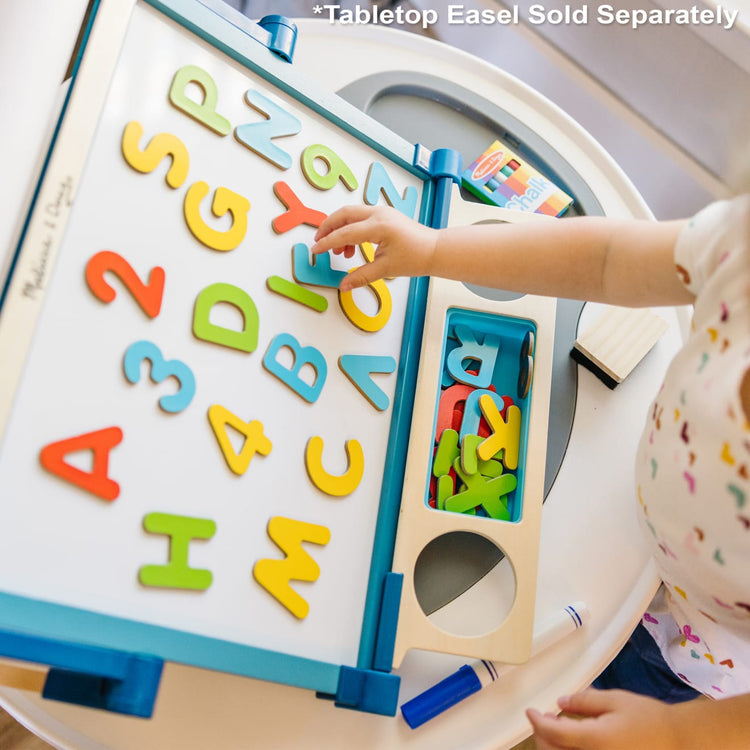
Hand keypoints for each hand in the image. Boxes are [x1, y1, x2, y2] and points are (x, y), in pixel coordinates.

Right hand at [310, 205, 437, 291]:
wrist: (435, 250)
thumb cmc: (416, 257)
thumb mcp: (386, 269)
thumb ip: (361, 276)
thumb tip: (343, 286)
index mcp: (379, 226)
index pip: (345, 233)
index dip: (327, 242)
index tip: (316, 250)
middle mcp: (379, 214)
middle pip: (343, 214)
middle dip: (328, 227)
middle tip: (319, 242)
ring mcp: (382, 212)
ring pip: (351, 214)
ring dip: (340, 230)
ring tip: (340, 253)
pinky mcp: (384, 215)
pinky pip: (360, 218)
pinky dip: (351, 229)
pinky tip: (352, 248)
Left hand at [526, 689, 678, 749]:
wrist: (680, 742)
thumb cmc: (649, 719)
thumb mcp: (615, 700)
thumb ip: (584, 701)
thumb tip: (561, 703)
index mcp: (594, 741)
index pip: (553, 734)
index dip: (537, 722)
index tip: (530, 711)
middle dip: (542, 736)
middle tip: (542, 718)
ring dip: (554, 746)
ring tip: (557, 727)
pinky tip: (573, 740)